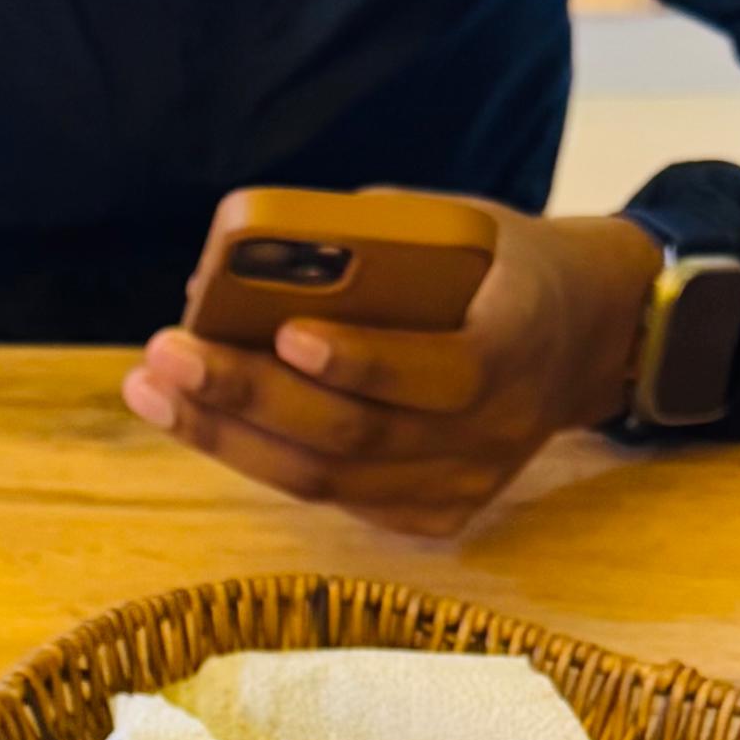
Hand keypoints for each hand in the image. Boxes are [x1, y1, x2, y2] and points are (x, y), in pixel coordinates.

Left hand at [122, 203, 662, 537]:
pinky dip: (263, 461)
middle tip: (166, 358)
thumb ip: (370, 241)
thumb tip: (239, 266)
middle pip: (357, 435)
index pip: (436, 372)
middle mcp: (494, 431)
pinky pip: (336, 498)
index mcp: (517, 345)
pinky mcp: (437, 513)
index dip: (359, 361)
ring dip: (229, 438)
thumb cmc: (500, 266)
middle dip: (248, 398)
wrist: (585, 339)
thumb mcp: (461, 226)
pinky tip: (203, 425)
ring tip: (154, 392)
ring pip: (330, 479)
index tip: (283, 334)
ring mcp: (465, 484)